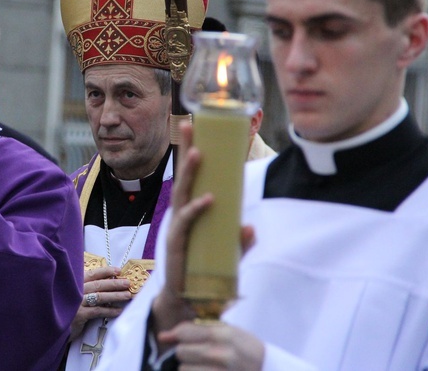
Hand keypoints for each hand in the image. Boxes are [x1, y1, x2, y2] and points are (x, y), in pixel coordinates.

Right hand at [69, 266, 131, 341]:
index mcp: (75, 282)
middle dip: (115, 283)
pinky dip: (109, 310)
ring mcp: (76, 302)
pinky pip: (97, 311)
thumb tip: (106, 280)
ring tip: (127, 295)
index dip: (106, 271)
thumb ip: (85, 286)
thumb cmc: (66, 308)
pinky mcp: (78, 315)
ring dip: (115, 296)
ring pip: (100, 297)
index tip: (118, 270)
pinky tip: (118, 311)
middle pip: (98, 284)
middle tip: (128, 283)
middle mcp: (75, 290)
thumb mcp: (73, 294)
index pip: (92, 273)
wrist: (53, 325)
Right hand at [151, 122, 256, 342]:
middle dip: (185, 149)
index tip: (197, 128)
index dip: (193, 153)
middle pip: (183, 177)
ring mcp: (177, 228)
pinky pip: (187, 222)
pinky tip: (208, 199)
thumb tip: (251, 229)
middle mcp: (182, 216)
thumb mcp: (229, 256)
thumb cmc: (203, 275)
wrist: (187, 304)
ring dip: (189, 172)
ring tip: (196, 152)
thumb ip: (240, 243)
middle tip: (188, 125)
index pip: (193, 178)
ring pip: (182, 193)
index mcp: (192, 213)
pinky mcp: (176, 243)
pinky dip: (197, 210)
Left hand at [157, 320, 263, 370]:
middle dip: (186, 353)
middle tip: (198, 354)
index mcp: (223, 335)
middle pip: (181, 352)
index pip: (185, 332)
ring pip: (184, 370)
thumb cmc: (247, 349)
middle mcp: (220, 354)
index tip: (176, 338)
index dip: (177, 335)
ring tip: (204, 367)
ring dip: (190, 368)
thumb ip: (198, 329)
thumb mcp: (230, 331)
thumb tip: (163, 336)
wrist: (268, 369)